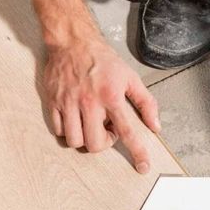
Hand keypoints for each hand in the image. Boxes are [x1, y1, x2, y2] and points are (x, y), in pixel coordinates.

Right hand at [40, 35, 161, 172]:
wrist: (72, 41)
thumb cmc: (102, 60)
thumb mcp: (130, 77)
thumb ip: (146, 102)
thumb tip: (155, 125)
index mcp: (111, 96)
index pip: (128, 131)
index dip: (137, 152)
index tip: (142, 167)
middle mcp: (89, 102)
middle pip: (95, 144)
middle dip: (103, 143)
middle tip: (106, 129)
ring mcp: (69, 103)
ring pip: (75, 141)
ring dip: (84, 139)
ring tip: (89, 125)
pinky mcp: (54, 101)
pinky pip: (59, 130)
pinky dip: (68, 131)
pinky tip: (75, 119)